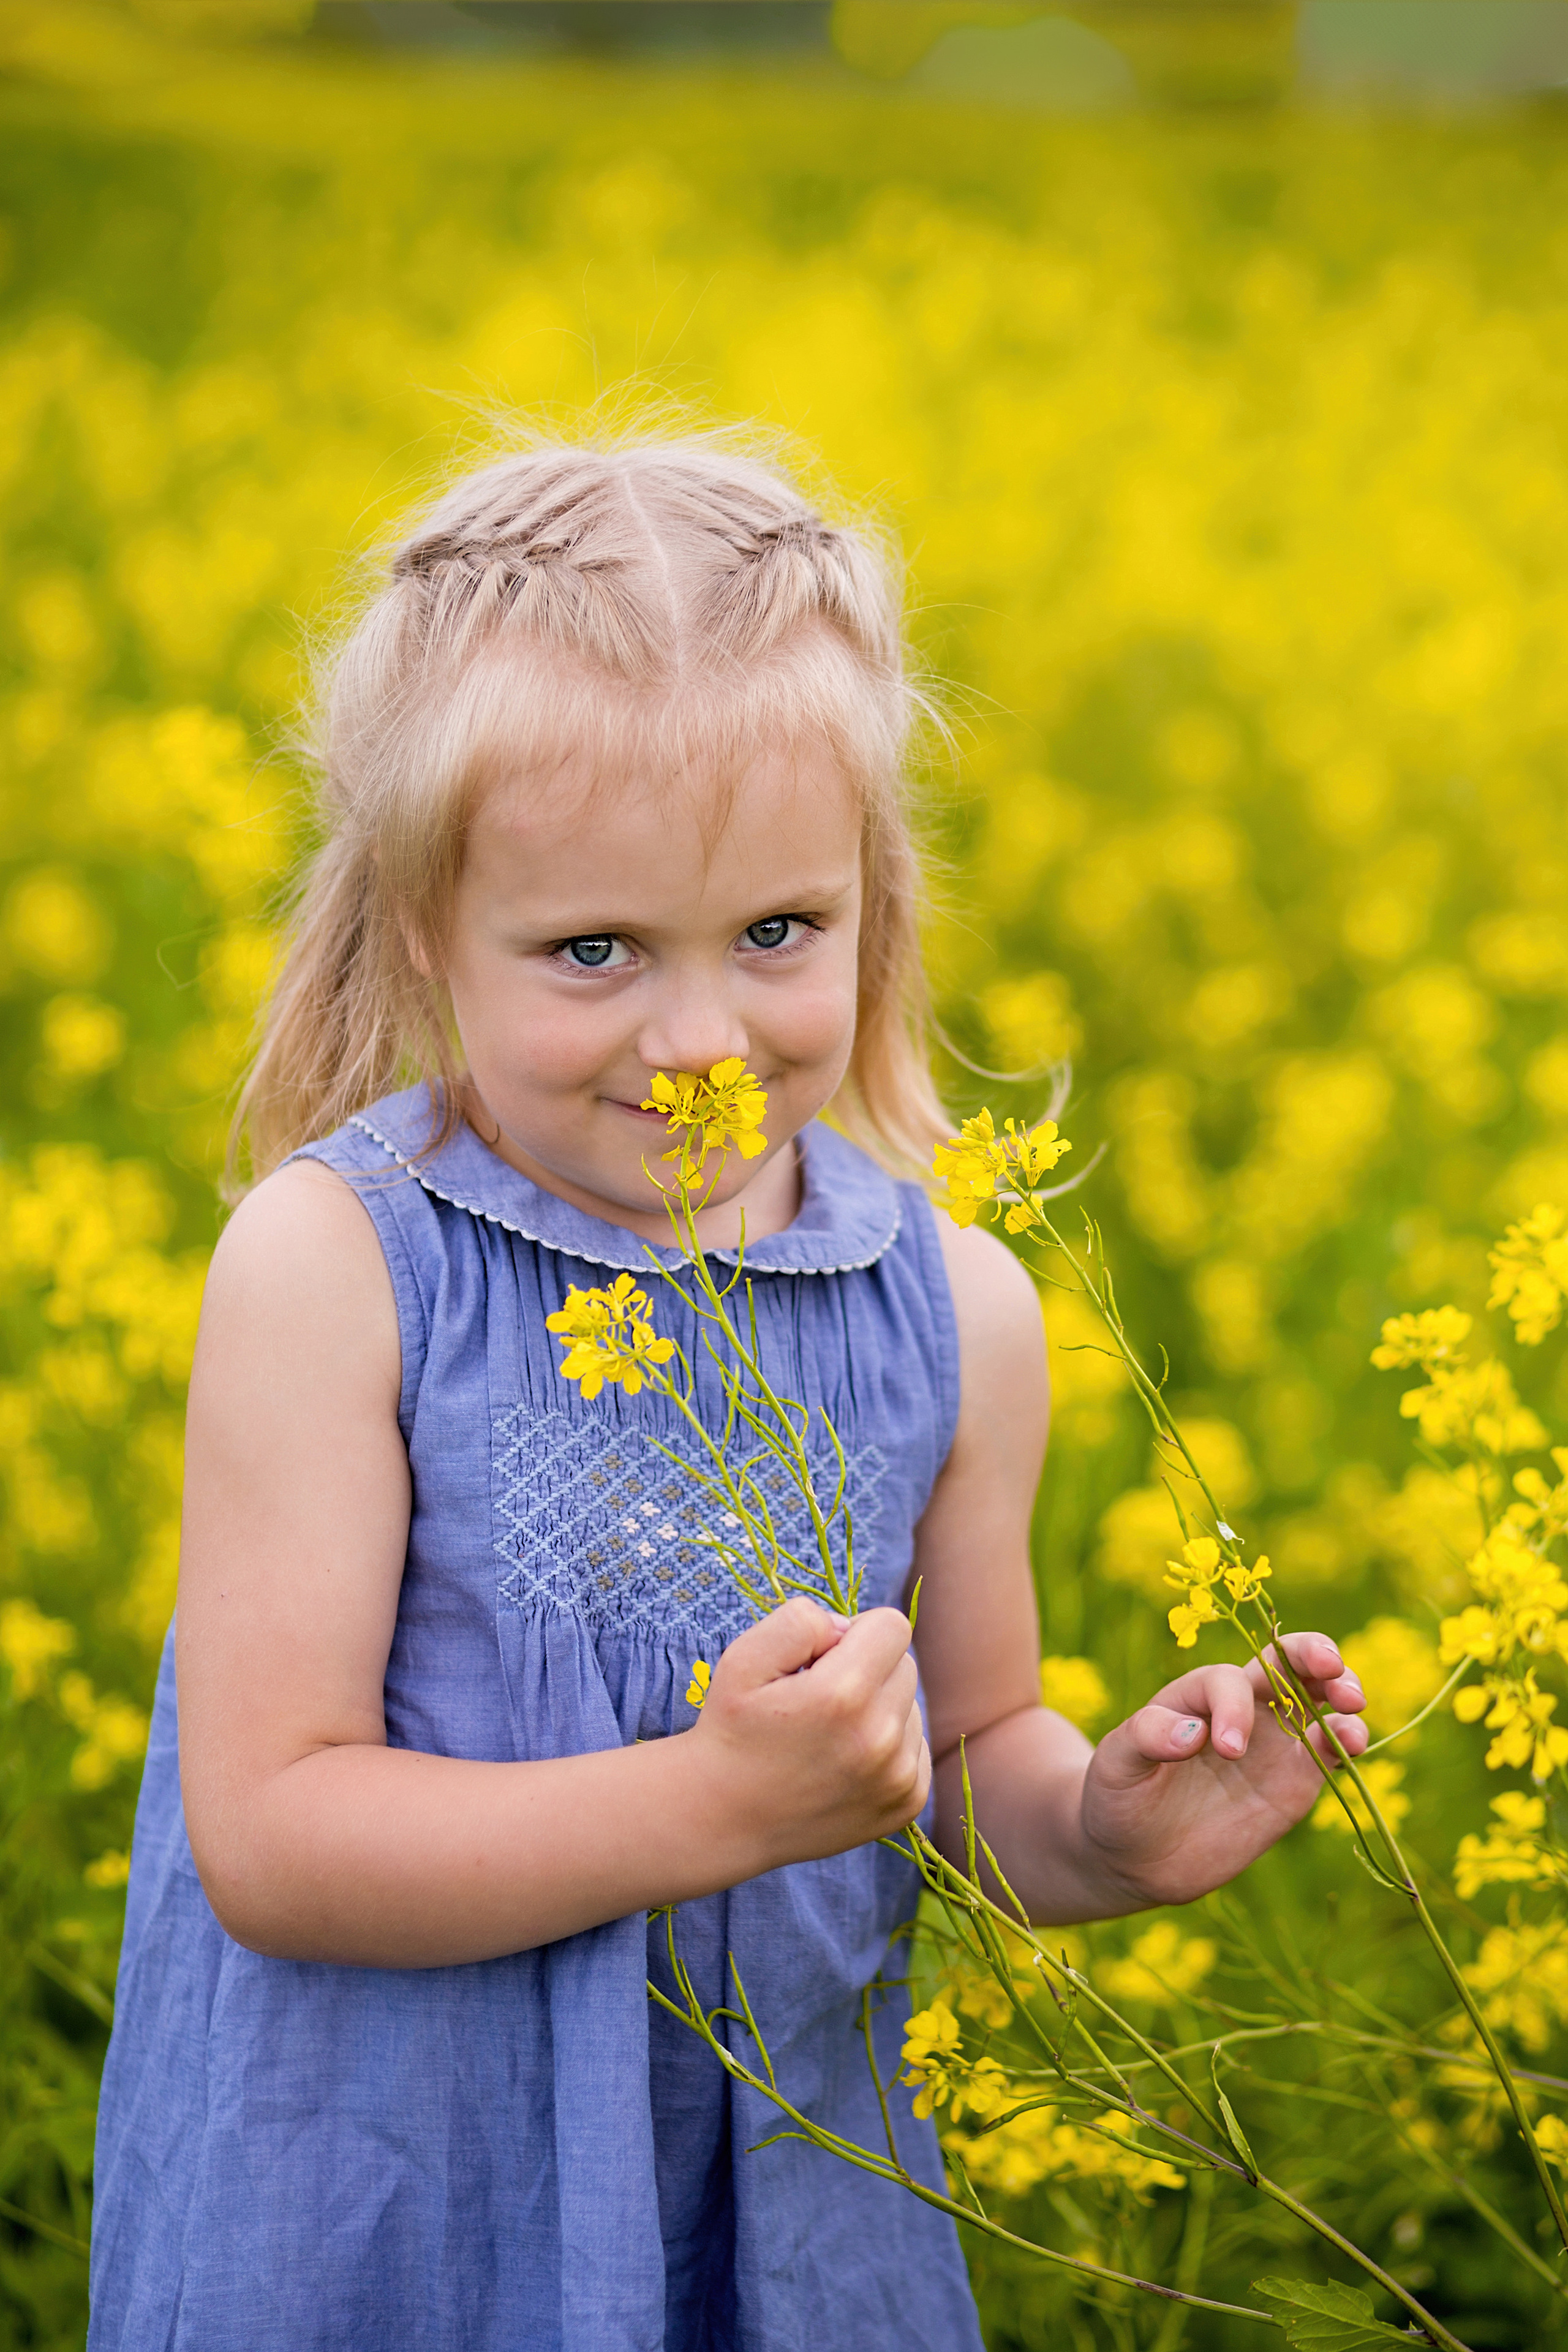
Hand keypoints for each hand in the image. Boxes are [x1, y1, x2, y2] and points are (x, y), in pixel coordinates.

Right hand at [689, 1598, 929, 1871]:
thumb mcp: (743, 1660)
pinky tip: (845, 1761)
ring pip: (911, 1707)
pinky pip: (916, 1746)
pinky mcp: (907, 1803)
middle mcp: (880, 1737)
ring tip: (829, 1735)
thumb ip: (798, 1622)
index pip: (892, 1625)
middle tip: (819, 1698)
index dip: (855, 1632)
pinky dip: (888, 1746)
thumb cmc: (733, 1732)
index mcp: (842, 1693)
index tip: (822, 1659)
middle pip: (905, 1664)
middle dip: (868, 1668)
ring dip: (879, 1709)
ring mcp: (898, 1776)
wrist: (726, 1822)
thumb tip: (846, 1629)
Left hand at [1078, 1632, 1367, 1909]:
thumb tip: (1192, 1734)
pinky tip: (1355, 1743)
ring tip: (1352, 1703)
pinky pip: (1329, 1753)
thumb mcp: (1116, 1763)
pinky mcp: (1294, 1783)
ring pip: (1319, 1701)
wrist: (1134, 1855)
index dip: (1234, 1706)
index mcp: (1197, 1695)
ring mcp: (1273, 1744)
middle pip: (1288, 1663)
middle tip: (1331, 1668)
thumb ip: (1146, 1736)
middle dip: (1314, 1654)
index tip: (1226, 1750)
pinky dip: (1347, 1742)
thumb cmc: (1119, 1795)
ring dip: (1342, 1692)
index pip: (1229, 1681)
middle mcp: (1241, 1709)